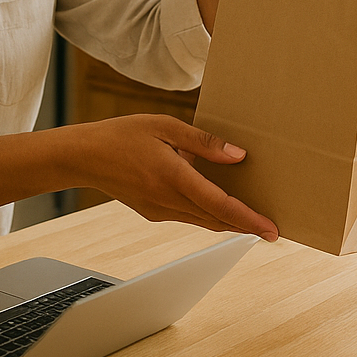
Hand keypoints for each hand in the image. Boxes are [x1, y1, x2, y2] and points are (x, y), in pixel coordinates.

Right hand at [70, 114, 277, 241]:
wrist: (83, 157)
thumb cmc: (122, 135)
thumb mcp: (164, 126)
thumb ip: (203, 142)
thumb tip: (238, 155)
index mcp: (173, 177)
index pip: (220, 205)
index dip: (249, 220)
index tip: (271, 230)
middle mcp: (168, 200)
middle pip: (217, 220)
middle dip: (246, 226)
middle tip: (273, 229)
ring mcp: (159, 210)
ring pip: (203, 221)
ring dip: (229, 222)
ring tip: (254, 220)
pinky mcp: (153, 213)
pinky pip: (188, 217)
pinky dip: (209, 215)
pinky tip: (219, 205)